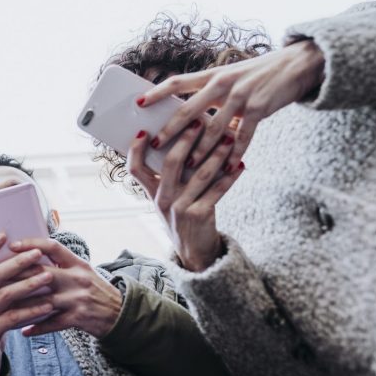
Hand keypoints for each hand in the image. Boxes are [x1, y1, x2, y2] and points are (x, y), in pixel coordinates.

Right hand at [0, 234, 55, 375]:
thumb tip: (22, 262)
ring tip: (48, 277)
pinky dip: (31, 310)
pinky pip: (12, 317)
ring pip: (4, 295)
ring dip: (28, 284)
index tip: (4, 234)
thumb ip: (1, 288)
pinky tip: (47, 305)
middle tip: (37, 254)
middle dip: (17, 263)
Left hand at [7, 238, 122, 338]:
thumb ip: (61, 264)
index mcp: (77, 263)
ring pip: (42, 300)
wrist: (120, 314)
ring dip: (21, 305)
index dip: (31, 244)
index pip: (52, 247)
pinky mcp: (78, 318)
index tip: (12, 245)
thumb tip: (31, 255)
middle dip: (17, 276)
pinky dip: (36, 327)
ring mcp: (78, 298)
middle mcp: (77, 278)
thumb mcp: (83, 271)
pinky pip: (52, 323)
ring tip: (3, 306)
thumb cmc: (96, 291)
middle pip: (42, 273)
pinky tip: (22, 330)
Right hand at [126, 119, 243, 271]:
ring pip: (199, 174)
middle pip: (170, 163)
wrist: (194, 253)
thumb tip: (183, 143)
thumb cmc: (182, 218)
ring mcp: (180, 208)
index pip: (135, 169)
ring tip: (228, 138)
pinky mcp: (200, 215)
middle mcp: (163, 199)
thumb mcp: (168, 200)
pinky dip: (230, 177)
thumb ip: (170, 177)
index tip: (144, 131)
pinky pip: (217, 190)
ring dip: (216, 154)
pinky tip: (240, 165)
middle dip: (185, 139)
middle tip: (198, 122)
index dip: (136, 149)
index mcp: (152, 193)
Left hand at [137, 40, 324, 169]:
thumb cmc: (258, 74)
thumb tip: (188, 115)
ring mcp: (241, 96)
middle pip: (189, 109)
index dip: (156, 92)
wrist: (297, 64)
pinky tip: (228, 167)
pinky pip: (243, 136)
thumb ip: (210, 93)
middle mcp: (223, 84)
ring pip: (214, 128)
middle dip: (171, 129)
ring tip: (187, 166)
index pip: (178, 82)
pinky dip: (234, 153)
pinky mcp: (258, 109)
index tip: (138, 103)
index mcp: (212, 75)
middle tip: (156, 143)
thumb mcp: (231, 77)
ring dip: (200, 149)